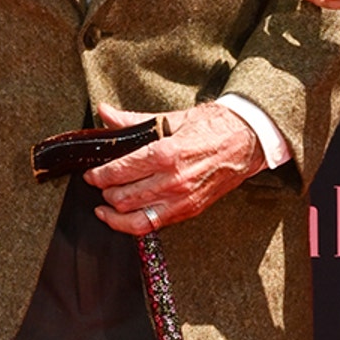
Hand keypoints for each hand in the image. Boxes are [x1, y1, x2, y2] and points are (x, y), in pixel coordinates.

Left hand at [86, 102, 265, 233]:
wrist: (248, 140)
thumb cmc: (212, 126)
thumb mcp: (172, 118)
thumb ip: (133, 120)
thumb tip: (104, 113)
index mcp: (166, 153)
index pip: (121, 171)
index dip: (100, 174)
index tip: (91, 173)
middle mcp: (173, 180)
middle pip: (123, 196)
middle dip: (105, 191)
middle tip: (98, 183)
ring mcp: (182, 199)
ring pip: (134, 217)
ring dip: (113, 212)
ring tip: (104, 205)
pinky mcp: (189, 210)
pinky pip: (152, 226)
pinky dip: (131, 225)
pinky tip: (122, 217)